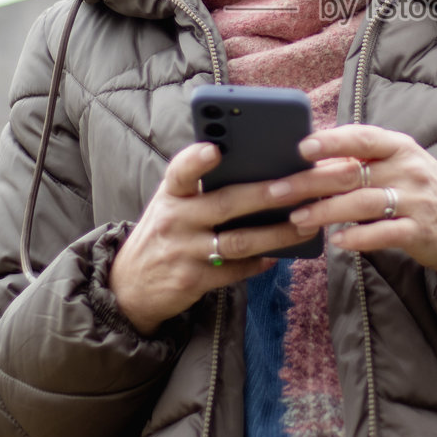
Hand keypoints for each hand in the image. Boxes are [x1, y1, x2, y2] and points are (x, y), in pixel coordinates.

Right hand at [108, 142, 322, 335]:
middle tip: (298, 187)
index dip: (196, 160)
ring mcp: (184, 251)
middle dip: (266, 194)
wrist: (130, 286)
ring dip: (276, 233)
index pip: (180, 171)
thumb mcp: (171, 204)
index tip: (214, 150)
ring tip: (306, 225)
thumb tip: (256, 168)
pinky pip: (235, 271)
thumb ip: (200, 187)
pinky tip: (279, 255)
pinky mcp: (193, 280)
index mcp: (171, 194)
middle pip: (226, 203)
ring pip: (239, 241)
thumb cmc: (164, 233)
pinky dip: (260, 263)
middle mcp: (176, 219)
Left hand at [276, 125, 436, 279]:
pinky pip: (383, 233)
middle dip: (309, 182)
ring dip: (324, 212)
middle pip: (351, 173)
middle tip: (276, 191)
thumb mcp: (402, 167)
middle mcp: (408, 169)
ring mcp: (415, 200)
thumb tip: (313, 161)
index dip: (331, 141)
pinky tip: (336, 242)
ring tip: (296, 219)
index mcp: (400, 147)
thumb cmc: (427, 193)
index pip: (362, 138)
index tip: (301, 147)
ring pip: (361, 203)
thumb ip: (366, 163)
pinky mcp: (420, 231)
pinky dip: (358, 237)